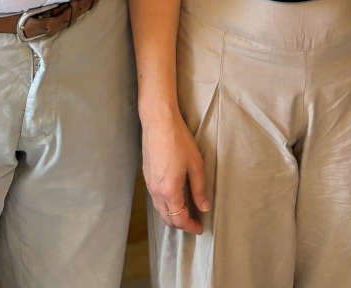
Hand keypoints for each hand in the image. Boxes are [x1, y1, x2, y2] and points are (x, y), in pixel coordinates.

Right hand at [142, 110, 210, 234]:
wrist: (158, 122)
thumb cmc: (179, 140)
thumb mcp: (195, 165)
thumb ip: (199, 189)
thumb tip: (204, 208)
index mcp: (169, 191)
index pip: (179, 219)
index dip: (190, 227)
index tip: (200, 228)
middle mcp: (156, 192)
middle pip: (167, 218)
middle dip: (181, 224)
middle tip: (194, 222)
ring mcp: (149, 184)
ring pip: (160, 210)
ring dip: (172, 215)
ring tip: (186, 212)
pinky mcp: (146, 176)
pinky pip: (155, 199)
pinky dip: (165, 205)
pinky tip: (174, 198)